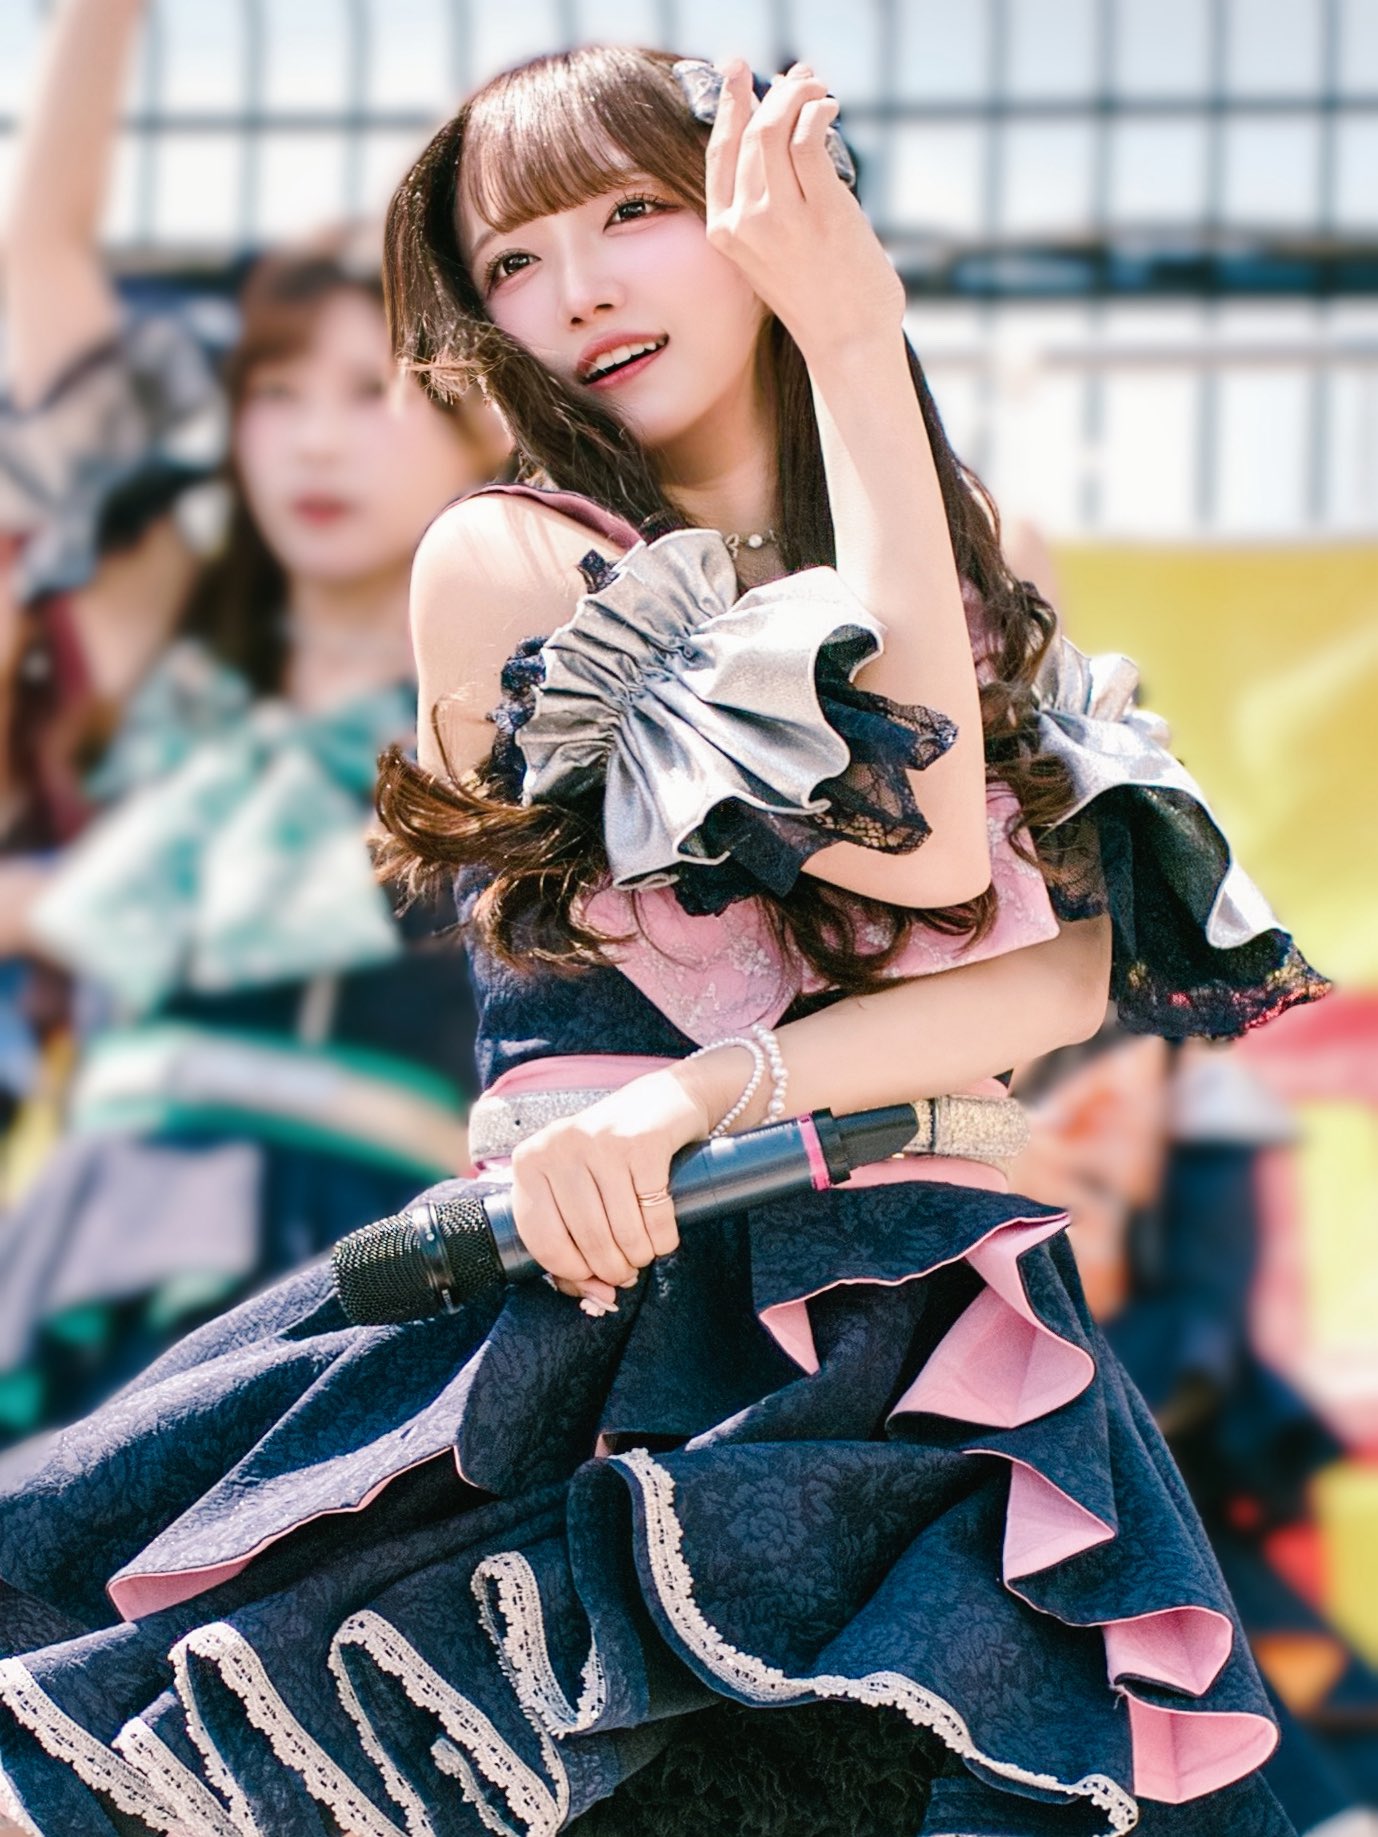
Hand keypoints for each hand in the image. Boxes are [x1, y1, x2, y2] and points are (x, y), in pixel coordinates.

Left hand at [508, 1067, 707, 1310]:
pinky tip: (663, 1238)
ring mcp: (602, 1143)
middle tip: (627, 1272)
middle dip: (612, 1269)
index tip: (593, 1280)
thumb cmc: (612, 1154)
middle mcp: (560, 1147)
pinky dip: (663, 1239)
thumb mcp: (578, 1185)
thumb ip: (573, 1239)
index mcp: (530, 1160)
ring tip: (644, 1253)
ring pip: (622, 1232)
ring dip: (640, 1257)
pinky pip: (654, 1215)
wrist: (663, 1101)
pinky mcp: (643, 1143)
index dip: (570, 1271)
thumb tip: (596, 1298)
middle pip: (586, 1239)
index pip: (541, 1238)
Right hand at [704, 61, 904, 361]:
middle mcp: (744, 223)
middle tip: (799, 75)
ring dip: (798, 96)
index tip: (738, 74)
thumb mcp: (773, 251)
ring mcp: (780, 218)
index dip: (728, 106)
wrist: (847, 342)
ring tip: (818, 89)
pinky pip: (809, 139)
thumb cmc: (818, 297)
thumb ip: (769, 200)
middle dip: (772, 92)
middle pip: (749, 132)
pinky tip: (830, 108)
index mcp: (725, 232)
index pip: (719, 153)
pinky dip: (818, 112)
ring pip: (775, 128)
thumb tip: (780, 129)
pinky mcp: (821, 211)